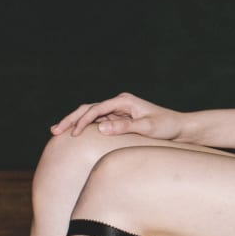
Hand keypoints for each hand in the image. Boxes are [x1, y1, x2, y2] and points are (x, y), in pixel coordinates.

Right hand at [51, 93, 186, 140]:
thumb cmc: (167, 126)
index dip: (83, 121)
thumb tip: (100, 128)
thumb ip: (124, 127)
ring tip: (56, 131)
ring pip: (90, 114)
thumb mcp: (147, 128)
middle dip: (71, 119)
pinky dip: (84, 127)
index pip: (97, 109)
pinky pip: (97, 121)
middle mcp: (119, 103)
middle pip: (88, 108)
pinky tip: (73, 134)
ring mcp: (118, 110)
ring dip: (74, 122)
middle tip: (54, 130)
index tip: (72, 134)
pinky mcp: (119, 119)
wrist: (180, 127)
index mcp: (124, 101)